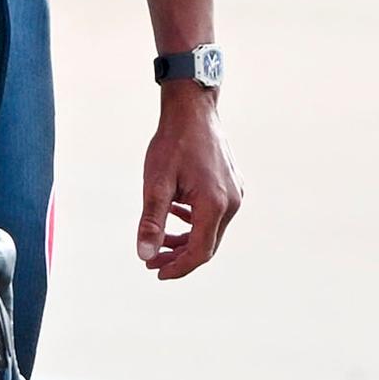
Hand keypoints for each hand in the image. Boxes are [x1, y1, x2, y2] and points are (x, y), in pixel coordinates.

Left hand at [135, 89, 241, 278]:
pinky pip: (215, 213)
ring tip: (160, 241)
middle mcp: (232, 203)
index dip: (178, 267)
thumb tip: (144, 254)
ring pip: (211, 229)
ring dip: (186, 239)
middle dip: (179, 256)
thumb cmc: (172, 142)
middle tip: (152, 260)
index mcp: (215, 205)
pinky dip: (195, 221)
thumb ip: (152, 220)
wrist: (192, 108)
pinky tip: (176, 214)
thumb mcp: (156, 182)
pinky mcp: (232, 184)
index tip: (155, 271)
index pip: (199, 252)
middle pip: (207, 244)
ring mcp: (235, 193)